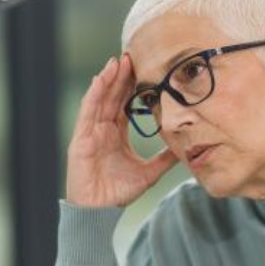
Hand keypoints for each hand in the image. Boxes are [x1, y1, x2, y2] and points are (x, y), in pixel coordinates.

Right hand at [67, 54, 177, 207]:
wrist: (100, 210)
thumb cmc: (117, 193)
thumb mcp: (149, 173)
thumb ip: (164, 159)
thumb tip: (185, 150)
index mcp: (116, 134)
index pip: (124, 104)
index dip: (132, 86)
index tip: (144, 68)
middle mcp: (102, 129)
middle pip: (112, 97)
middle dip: (121, 77)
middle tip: (133, 55)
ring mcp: (90, 133)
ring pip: (99, 100)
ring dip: (107, 80)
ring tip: (117, 61)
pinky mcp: (80, 139)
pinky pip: (86, 113)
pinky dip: (93, 95)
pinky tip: (100, 80)